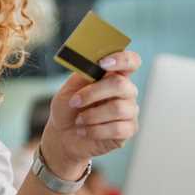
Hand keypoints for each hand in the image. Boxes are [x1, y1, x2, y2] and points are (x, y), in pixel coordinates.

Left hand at [41, 51, 141, 176]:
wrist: (62, 136)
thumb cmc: (68, 109)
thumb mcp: (69, 89)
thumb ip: (82, 74)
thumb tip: (92, 63)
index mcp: (113, 76)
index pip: (131, 61)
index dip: (122, 59)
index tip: (102, 63)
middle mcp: (126, 92)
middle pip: (120, 84)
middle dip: (93, 93)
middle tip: (75, 102)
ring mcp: (129, 111)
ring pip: (118, 108)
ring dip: (92, 115)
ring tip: (79, 120)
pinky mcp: (128, 130)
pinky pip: (118, 128)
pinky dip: (95, 130)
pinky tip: (84, 131)